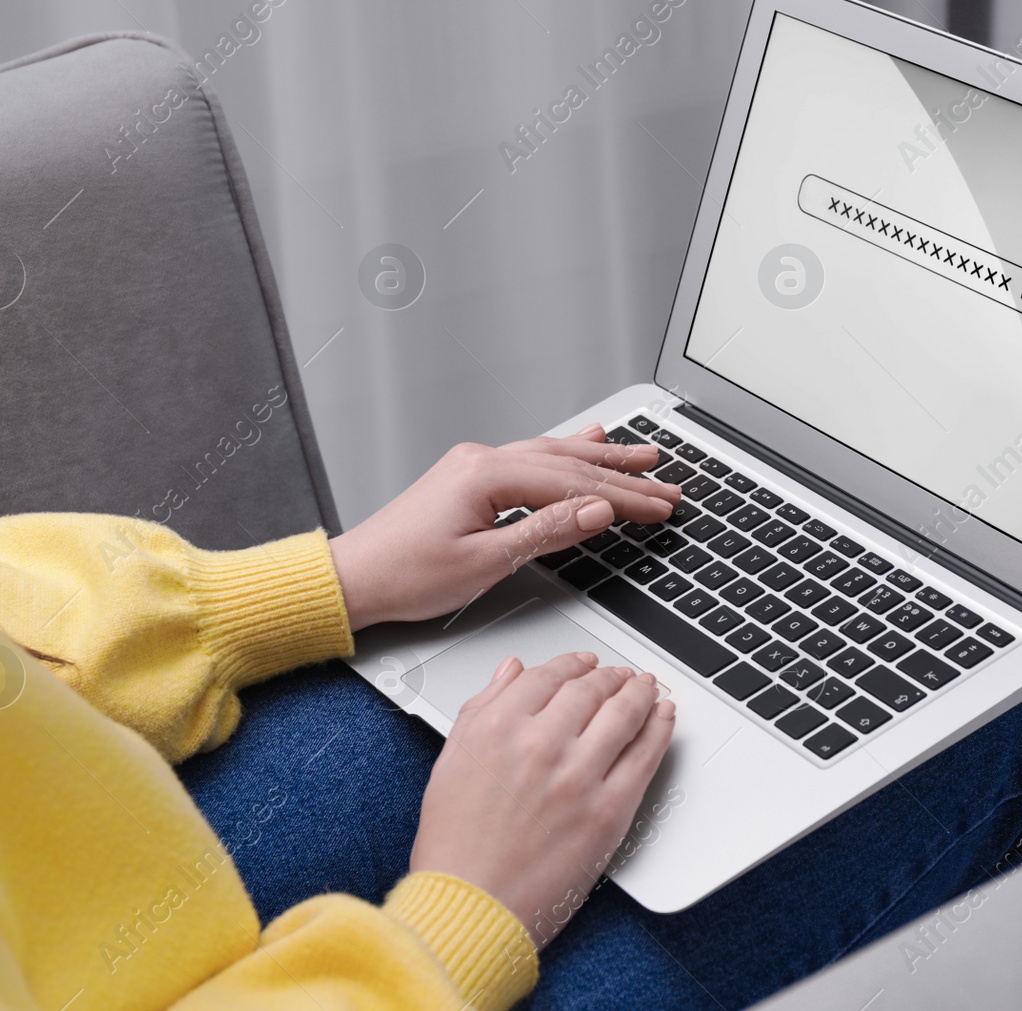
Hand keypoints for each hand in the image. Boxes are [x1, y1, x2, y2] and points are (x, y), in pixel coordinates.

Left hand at [328, 425, 679, 629]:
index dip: (622, 498)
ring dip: (600, 460)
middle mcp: (482, 460)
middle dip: (622, 477)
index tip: (659, 507)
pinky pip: (530, 459)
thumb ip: (545, 532)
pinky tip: (583, 443)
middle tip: (666, 486)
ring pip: (552, 456)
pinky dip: (564, 454)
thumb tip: (593, 513)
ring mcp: (475, 466)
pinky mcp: (470, 480)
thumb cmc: (405, 574)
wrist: (356, 579)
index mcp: (486, 474)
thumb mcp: (485, 562)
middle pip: (568, 464)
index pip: (571, 483)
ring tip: (642, 458)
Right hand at [409, 650, 675, 946]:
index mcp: (498, 726)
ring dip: (639, 692)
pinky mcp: (609, 809)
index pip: (548, 675)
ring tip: (645, 686)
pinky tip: (663, 716)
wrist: (472, 906)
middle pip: (590, 689)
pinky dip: (659, 728)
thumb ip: (483, 705)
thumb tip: (511, 670)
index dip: (573, 663)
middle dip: (609, 675)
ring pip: (623, 713)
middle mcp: (540, 743)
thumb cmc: (455, 843)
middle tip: (620, 674)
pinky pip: (644, 755)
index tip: (585, 662)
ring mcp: (579, 775)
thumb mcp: (452, 759)